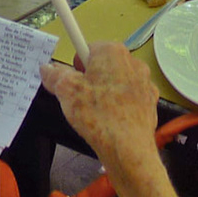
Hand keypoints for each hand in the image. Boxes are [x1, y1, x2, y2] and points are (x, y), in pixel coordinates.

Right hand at [41, 42, 161, 169]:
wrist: (128, 148)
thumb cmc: (98, 116)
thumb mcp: (65, 91)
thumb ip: (54, 76)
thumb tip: (47, 69)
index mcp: (112, 52)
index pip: (87, 47)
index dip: (75, 65)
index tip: (69, 79)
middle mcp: (132, 62)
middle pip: (103, 65)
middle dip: (90, 79)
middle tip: (78, 98)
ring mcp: (144, 82)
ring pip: (116, 82)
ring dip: (105, 92)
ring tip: (94, 113)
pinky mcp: (150, 101)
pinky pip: (129, 98)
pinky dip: (119, 105)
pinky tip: (109, 120)